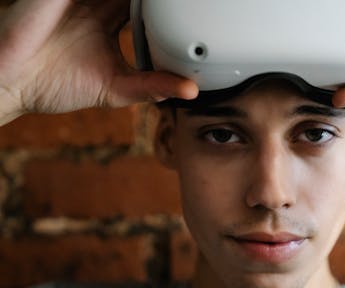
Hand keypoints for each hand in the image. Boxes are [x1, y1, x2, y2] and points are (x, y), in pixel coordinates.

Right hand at [0, 0, 197, 125]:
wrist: (12, 84)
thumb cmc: (57, 85)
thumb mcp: (116, 88)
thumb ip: (152, 86)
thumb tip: (190, 89)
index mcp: (109, 20)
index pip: (146, 7)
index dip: (168, 8)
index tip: (196, 10)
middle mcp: (97, 2)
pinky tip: (142, 0)